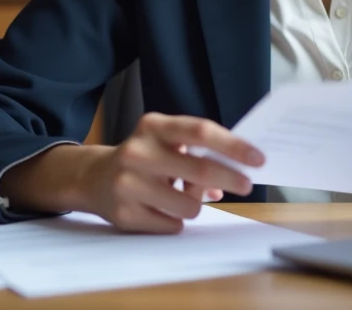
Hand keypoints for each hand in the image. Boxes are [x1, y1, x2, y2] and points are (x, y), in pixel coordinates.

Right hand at [78, 112, 263, 232]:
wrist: (93, 177)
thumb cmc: (144, 156)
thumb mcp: (165, 140)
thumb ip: (198, 148)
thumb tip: (239, 169)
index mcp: (154, 126)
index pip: (201, 131)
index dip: (233, 146)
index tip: (258, 159)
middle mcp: (138, 152)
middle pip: (199, 169)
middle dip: (231, 179)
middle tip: (247, 185)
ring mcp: (128, 184)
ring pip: (189, 205)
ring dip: (196, 204)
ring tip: (182, 196)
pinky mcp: (124, 214)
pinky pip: (172, 225)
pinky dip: (176, 220)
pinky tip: (161, 208)